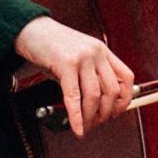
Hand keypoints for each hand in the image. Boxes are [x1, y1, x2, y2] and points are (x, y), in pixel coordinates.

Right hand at [15, 16, 135, 135]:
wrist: (31, 30)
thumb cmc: (52, 45)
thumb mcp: (78, 57)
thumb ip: (89, 76)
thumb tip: (96, 106)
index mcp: (102, 51)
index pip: (126, 78)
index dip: (124, 99)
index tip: (116, 112)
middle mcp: (96, 53)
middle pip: (112, 90)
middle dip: (106, 113)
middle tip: (96, 123)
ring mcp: (82, 58)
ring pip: (94, 96)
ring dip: (90, 117)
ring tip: (84, 126)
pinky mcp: (65, 64)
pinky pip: (74, 97)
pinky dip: (76, 117)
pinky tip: (77, 127)